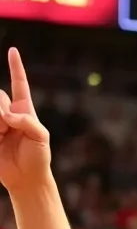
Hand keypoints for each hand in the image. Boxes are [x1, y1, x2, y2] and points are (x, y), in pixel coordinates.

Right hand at [0, 49, 50, 194]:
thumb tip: (6, 115)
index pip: (19, 84)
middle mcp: (8, 112)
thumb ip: (27, 121)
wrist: (26, 178)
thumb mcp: (41, 137)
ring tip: (2, 135)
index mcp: (24, 110)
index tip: (13, 51)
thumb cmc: (38, 157)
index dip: (16, 67)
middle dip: (1, 110)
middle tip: (8, 128)